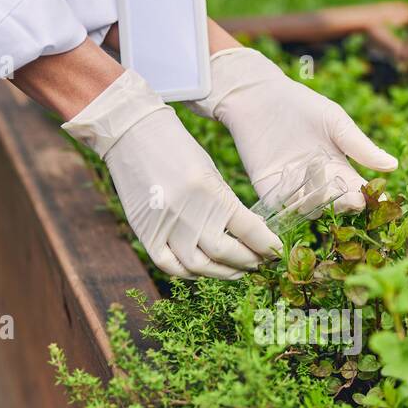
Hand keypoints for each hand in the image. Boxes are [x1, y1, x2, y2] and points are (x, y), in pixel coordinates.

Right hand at [63, 69, 280, 278]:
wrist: (131, 134)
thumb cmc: (177, 148)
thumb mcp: (211, 171)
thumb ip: (228, 205)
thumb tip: (251, 236)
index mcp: (210, 192)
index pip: (249, 230)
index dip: (267, 246)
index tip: (276, 251)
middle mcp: (187, 212)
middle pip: (225, 253)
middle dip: (248, 261)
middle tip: (259, 262)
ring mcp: (163, 226)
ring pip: (199, 266)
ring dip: (223, 273)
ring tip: (237, 271)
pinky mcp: (144, 233)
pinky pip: (169, 266)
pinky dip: (189, 273)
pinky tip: (205, 271)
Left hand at [186, 47, 397, 212]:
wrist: (259, 96)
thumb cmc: (300, 104)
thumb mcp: (335, 122)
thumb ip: (360, 146)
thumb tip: (393, 166)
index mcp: (337, 168)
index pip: (357, 188)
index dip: (369, 196)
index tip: (381, 200)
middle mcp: (316, 183)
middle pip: (335, 201)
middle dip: (346, 201)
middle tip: (355, 199)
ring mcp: (292, 187)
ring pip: (310, 206)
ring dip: (321, 203)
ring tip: (331, 196)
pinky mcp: (268, 188)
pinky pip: (281, 203)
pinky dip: (291, 203)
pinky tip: (301, 199)